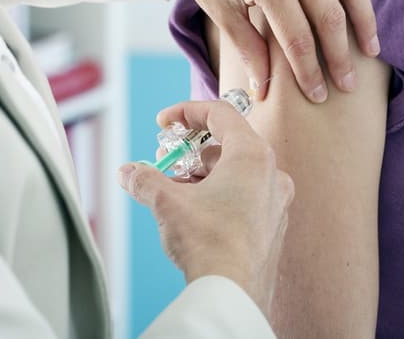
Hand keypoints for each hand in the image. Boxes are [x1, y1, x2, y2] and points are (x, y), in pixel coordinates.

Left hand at [112, 0, 394, 103]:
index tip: (320, 95)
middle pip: (330, 14)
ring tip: (370, 47)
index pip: (298, 39)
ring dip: (364, 16)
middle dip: (340, 55)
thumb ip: (248, 48)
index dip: (310, 73)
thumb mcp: (218, 8)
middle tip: (348, 82)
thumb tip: (266, 90)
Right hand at [116, 100, 293, 314]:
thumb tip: (128, 172)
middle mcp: (271, 174)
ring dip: (202, 176)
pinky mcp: (271, 226)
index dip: (187, 111)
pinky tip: (193, 212)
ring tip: (173, 190)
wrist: (232, 292)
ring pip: (235, 174)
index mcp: (253, 156)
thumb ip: (144, 180)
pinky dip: (218, 196)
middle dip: (190, 152)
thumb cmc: (210, 243)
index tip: (165, 122)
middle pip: (227, 145)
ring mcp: (275, 201)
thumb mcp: (167, 202)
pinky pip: (244, 197)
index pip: (221, 113)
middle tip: (164, 161)